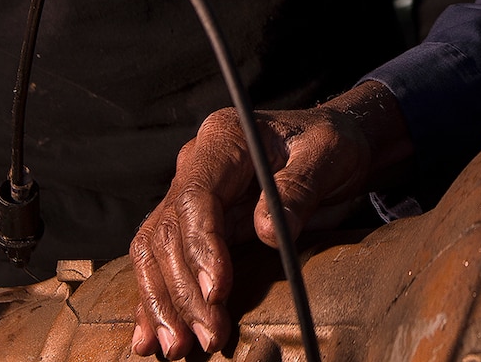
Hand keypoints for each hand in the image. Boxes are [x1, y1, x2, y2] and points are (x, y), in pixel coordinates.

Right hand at [129, 80, 410, 357]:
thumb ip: (300, 187)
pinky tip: (150, 338)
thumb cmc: (330, 144)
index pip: (196, 196)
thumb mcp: (329, 154)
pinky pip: (161, 262)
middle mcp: (195, 165)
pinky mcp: (191, 226)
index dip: (202, 247)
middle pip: (169, 230)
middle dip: (184, 290)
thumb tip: (268, 233)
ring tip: (178, 347)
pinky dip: (155, 301)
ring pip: (155, 251)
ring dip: (164, 303)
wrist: (329, 147)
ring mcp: (188, 195)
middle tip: (209, 335)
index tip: (218, 291)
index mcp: (224, 138)